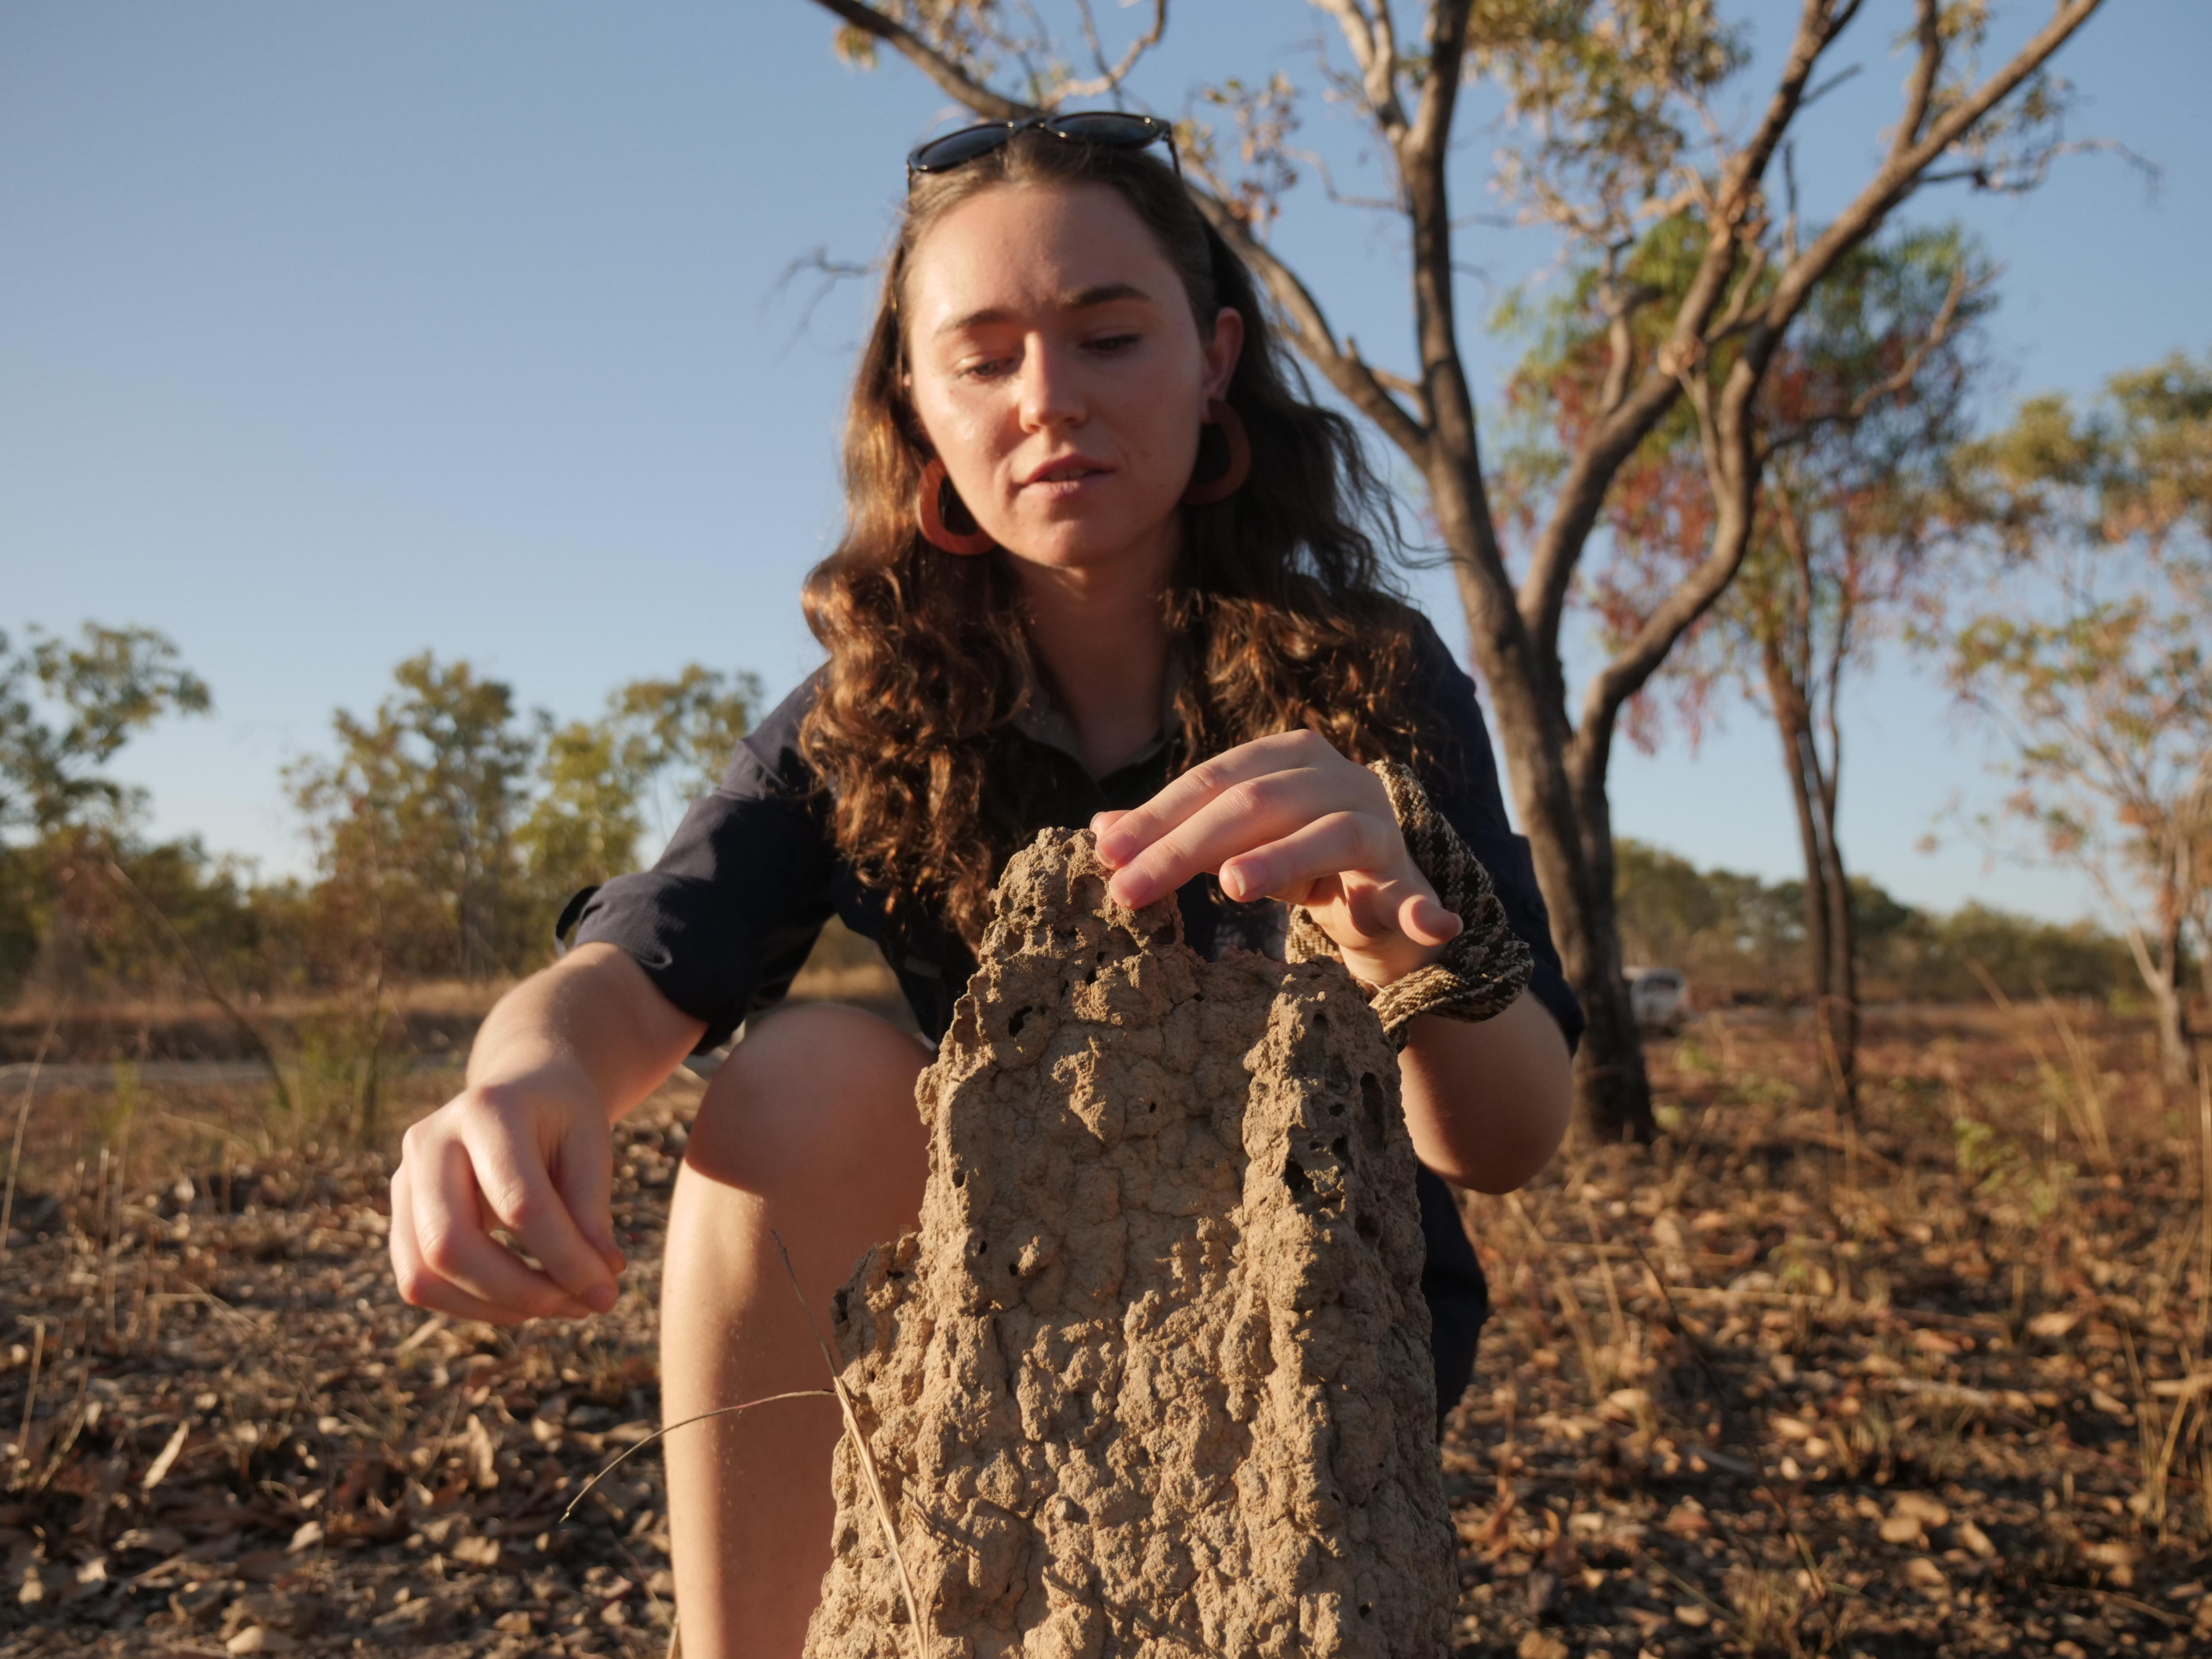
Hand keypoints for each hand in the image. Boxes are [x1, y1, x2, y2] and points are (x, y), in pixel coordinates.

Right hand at [389, 1061, 625, 1324]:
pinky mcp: (399, 1216)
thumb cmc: (561, 1118)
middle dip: (521, 1292)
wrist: (519, 1089)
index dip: (567, 1258)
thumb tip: (600, 1282)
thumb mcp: (592, 1144)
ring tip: (560, 1304)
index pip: (521, 1203)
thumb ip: (592, 1210)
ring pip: (425, 1275)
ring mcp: (404, 1180)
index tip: (609, 1292)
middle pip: (451, 1245)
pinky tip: (524, 1299)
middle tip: (583, 1306)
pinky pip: (420, 1283)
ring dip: (497, 1308)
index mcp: (486, 1110)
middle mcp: (428, 1142)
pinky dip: (474, 1306)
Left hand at [1089, 729, 1459, 986]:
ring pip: (1328, 834)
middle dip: (1186, 845)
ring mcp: (1380, 823)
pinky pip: (1413, 892)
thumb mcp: (1233, 844)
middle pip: (1255, 803)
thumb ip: (1178, 833)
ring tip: (1232, 887)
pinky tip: (1428, 926)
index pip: (1213, 779)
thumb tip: (1102, 830)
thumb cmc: (1294, 862)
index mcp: (1288, 757)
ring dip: (1282, 860)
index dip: (1158, 815)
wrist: (1380, 896)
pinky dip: (1419, 910)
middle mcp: (1338, 777)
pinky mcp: (1409, 876)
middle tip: (1131, 889)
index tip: (1108, 854)